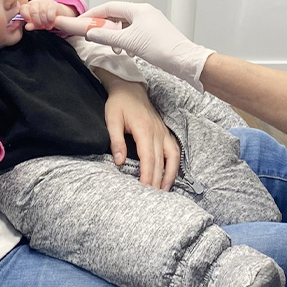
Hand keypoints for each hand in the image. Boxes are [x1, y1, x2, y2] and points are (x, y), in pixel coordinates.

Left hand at [19, 0, 75, 31]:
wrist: (58, 14)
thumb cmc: (45, 18)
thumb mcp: (37, 23)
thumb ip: (32, 25)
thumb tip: (27, 27)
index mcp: (29, 7)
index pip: (23, 8)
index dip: (25, 15)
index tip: (29, 22)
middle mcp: (36, 3)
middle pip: (33, 11)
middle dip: (37, 21)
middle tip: (41, 26)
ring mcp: (45, 2)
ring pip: (42, 12)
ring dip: (45, 22)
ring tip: (47, 26)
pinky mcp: (53, 5)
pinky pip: (50, 13)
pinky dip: (50, 20)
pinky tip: (51, 23)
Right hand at [83, 2, 214, 90]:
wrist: (183, 60)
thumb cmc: (162, 48)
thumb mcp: (129, 42)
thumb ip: (107, 37)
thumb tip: (91, 33)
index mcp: (138, 9)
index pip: (109, 7)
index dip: (93, 14)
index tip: (82, 21)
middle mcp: (144, 13)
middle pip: (117, 16)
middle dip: (104, 27)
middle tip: (94, 36)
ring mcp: (150, 23)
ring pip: (125, 26)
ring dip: (116, 36)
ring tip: (114, 48)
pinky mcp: (154, 34)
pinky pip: (134, 34)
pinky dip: (126, 41)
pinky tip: (127, 52)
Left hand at [100, 76, 179, 190]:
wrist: (129, 87)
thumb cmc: (118, 103)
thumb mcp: (112, 119)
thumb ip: (116, 140)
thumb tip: (119, 161)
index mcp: (144, 129)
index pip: (148, 157)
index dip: (147, 174)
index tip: (144, 189)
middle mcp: (157, 132)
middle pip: (160, 161)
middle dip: (157, 180)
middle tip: (154, 198)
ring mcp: (163, 132)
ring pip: (172, 157)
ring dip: (170, 174)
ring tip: (164, 191)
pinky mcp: (164, 132)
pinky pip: (174, 150)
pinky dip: (174, 164)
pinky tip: (171, 175)